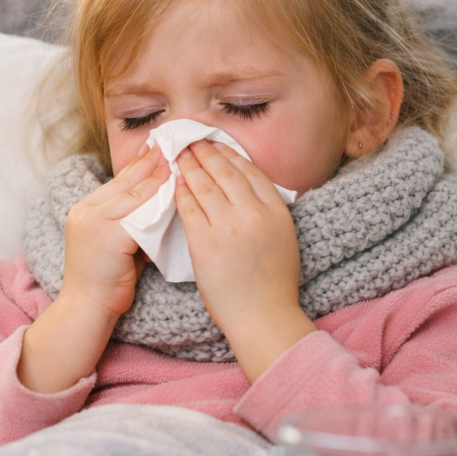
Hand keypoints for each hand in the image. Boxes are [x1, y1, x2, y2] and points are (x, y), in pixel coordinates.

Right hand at [60, 144, 170, 317]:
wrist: (86, 308)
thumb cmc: (105, 281)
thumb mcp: (116, 243)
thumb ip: (130, 223)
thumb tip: (159, 206)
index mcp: (85, 210)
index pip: (117, 181)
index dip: (140, 164)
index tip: (160, 150)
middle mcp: (86, 211)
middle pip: (125, 181)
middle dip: (150, 163)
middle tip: (173, 146)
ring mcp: (93, 222)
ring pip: (133, 194)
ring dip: (157, 178)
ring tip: (179, 163)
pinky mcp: (106, 236)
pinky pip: (138, 214)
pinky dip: (157, 202)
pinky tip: (174, 194)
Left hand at [174, 140, 316, 381]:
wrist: (262, 315)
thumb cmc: (273, 282)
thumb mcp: (283, 237)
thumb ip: (268, 212)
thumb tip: (251, 191)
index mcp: (276, 210)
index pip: (250, 171)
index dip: (230, 154)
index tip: (217, 144)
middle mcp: (253, 212)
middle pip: (225, 172)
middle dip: (205, 152)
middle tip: (191, 140)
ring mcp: (228, 226)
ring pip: (204, 185)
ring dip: (189, 166)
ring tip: (179, 154)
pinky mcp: (205, 241)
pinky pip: (188, 207)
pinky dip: (179, 191)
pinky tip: (173, 182)